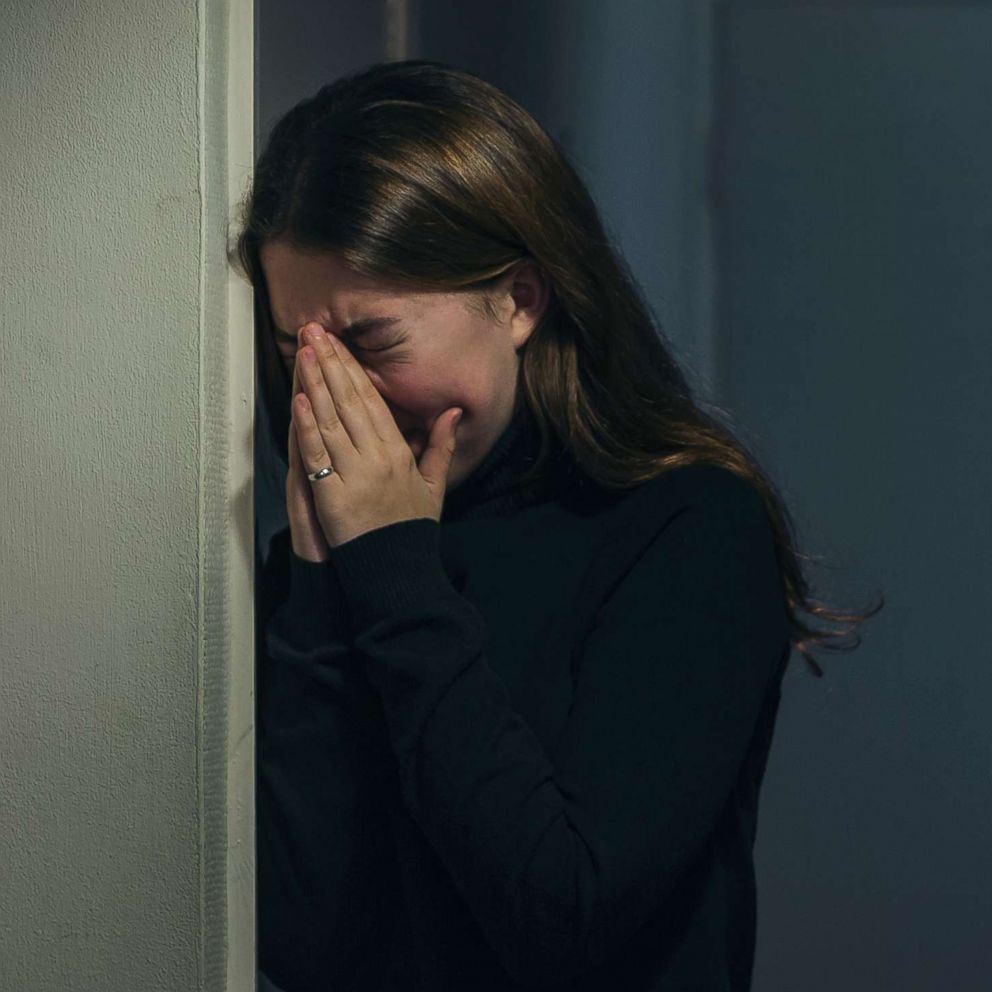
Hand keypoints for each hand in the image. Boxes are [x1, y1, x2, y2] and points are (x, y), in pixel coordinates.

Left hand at [289, 322, 462, 555]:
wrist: (397, 571)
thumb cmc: (410, 530)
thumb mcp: (434, 486)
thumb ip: (441, 446)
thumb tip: (453, 412)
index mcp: (399, 452)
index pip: (372, 400)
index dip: (352, 368)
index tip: (337, 342)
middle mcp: (378, 458)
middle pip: (349, 401)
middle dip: (330, 363)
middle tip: (312, 331)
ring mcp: (356, 476)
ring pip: (331, 420)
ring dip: (315, 383)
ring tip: (303, 352)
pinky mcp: (334, 496)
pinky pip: (319, 455)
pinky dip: (308, 426)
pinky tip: (299, 399)